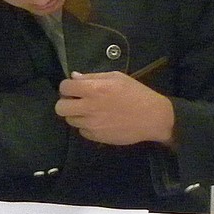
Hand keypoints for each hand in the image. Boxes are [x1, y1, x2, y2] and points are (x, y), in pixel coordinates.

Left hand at [55, 71, 174, 146]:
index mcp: (94, 89)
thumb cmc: (137, 94)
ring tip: (91, 112)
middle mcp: (89, 108)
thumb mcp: (118, 78)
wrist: (153, 118)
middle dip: (66, 103)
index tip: (74, 88)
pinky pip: (82, 131)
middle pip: (60, 107)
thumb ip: (93, 77)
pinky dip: (87, 126)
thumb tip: (74, 77)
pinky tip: (100, 121)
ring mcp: (91, 124)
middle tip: (77, 102)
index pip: (64, 87)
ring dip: (77, 115)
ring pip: (70, 120)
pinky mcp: (96, 137)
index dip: (67, 87)